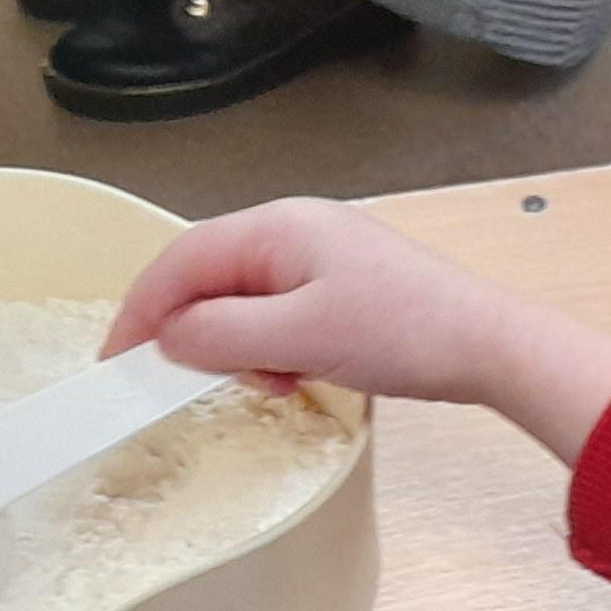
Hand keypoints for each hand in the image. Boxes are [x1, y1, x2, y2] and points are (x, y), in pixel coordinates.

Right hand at [105, 200, 610, 465]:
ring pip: (245, 304)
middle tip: (203, 381)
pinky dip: (278, 352)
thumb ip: (221, 335)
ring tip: (278, 383)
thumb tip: (169, 337)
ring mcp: (323, 258)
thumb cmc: (407, 333)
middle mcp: (295, 230)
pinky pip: (283, 318)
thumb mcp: (299, 338)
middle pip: (210, 280)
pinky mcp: (346, 289)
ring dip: (244, 350)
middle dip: (200, 335)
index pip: (180, 261)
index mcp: (277, 227)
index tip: (117, 360)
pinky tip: (302, 379)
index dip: (141, 311)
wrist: (492, 347)